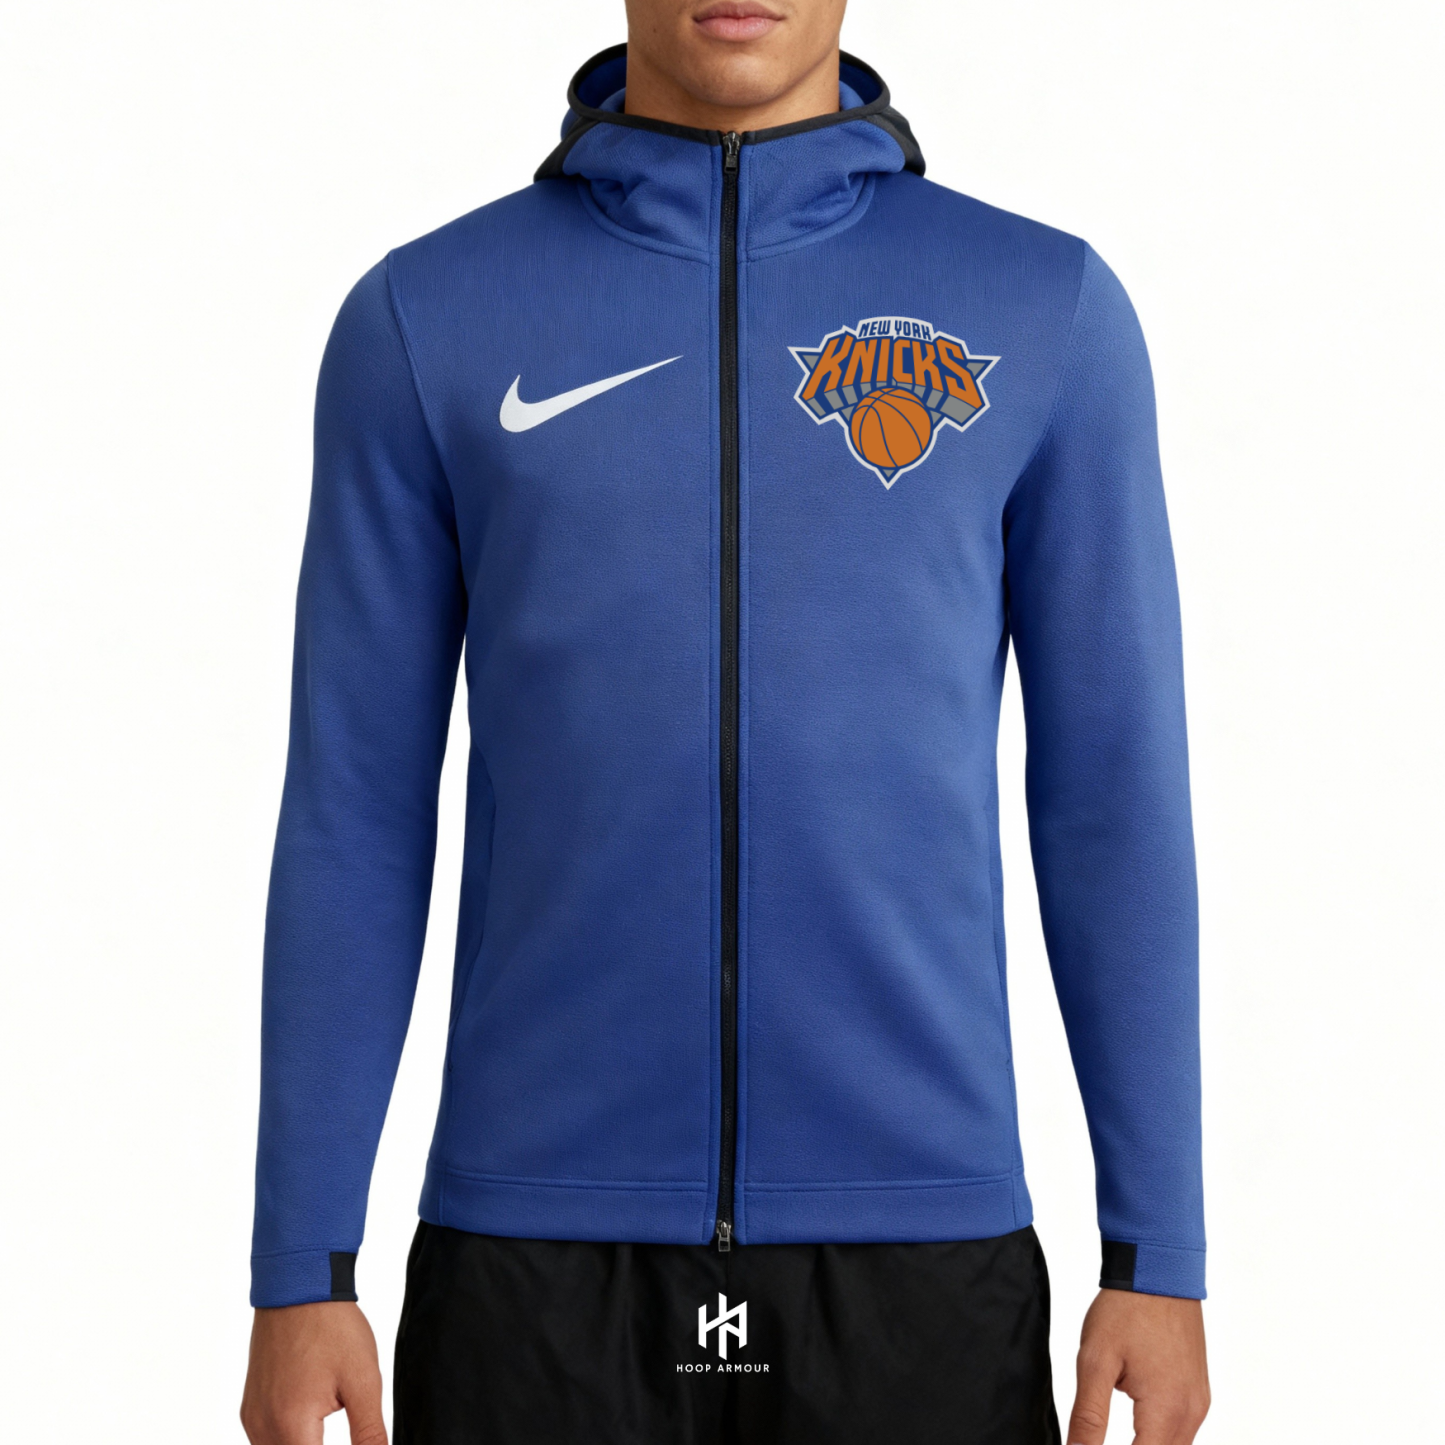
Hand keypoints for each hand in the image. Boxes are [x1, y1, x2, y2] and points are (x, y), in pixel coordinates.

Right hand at [241, 1302, 386, 1444]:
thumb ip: (369, 1432)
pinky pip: (265, 1440)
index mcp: (291, 1425)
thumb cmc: (332, 1327)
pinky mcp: (250, 1406)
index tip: (359, 1441)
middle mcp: (263, 1427)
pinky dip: (289, 1441)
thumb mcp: (363, 1381)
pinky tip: (312, 1425)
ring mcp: (253, 1417)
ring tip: (329, 1424)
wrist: (299, 1287)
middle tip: (353, 1434)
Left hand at [1068, 1290, 1208, 1444]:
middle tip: (1095, 1440)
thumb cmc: (1126, 1310)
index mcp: (1167, 1410)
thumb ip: (1088, 1416)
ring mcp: (1199, 1402)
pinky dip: (1158, 1436)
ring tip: (1111, 1434)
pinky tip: (1135, 1426)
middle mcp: (1191, 1413)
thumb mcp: (1095, 1361)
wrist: (1158, 1270)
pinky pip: (1182, 1431)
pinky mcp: (1198, 1391)